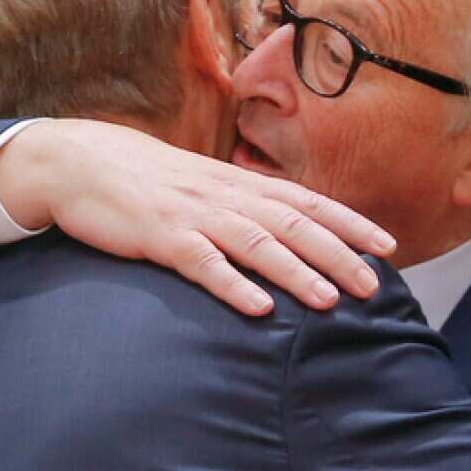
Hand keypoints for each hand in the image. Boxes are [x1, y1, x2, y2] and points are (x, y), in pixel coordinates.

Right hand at [0, 119, 396, 315]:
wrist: (82, 161)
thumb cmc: (148, 180)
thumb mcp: (202, 186)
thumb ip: (241, 206)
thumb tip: (286, 232)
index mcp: (238, 183)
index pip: (306, 201)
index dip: (349, 222)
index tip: (388, 245)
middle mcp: (225, 195)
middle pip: (293, 224)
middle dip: (337, 254)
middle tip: (375, 285)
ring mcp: (194, 215)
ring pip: (256, 244)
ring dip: (296, 273)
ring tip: (330, 301)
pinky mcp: (160, 236)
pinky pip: (202, 263)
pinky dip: (232, 285)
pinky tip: (258, 308)